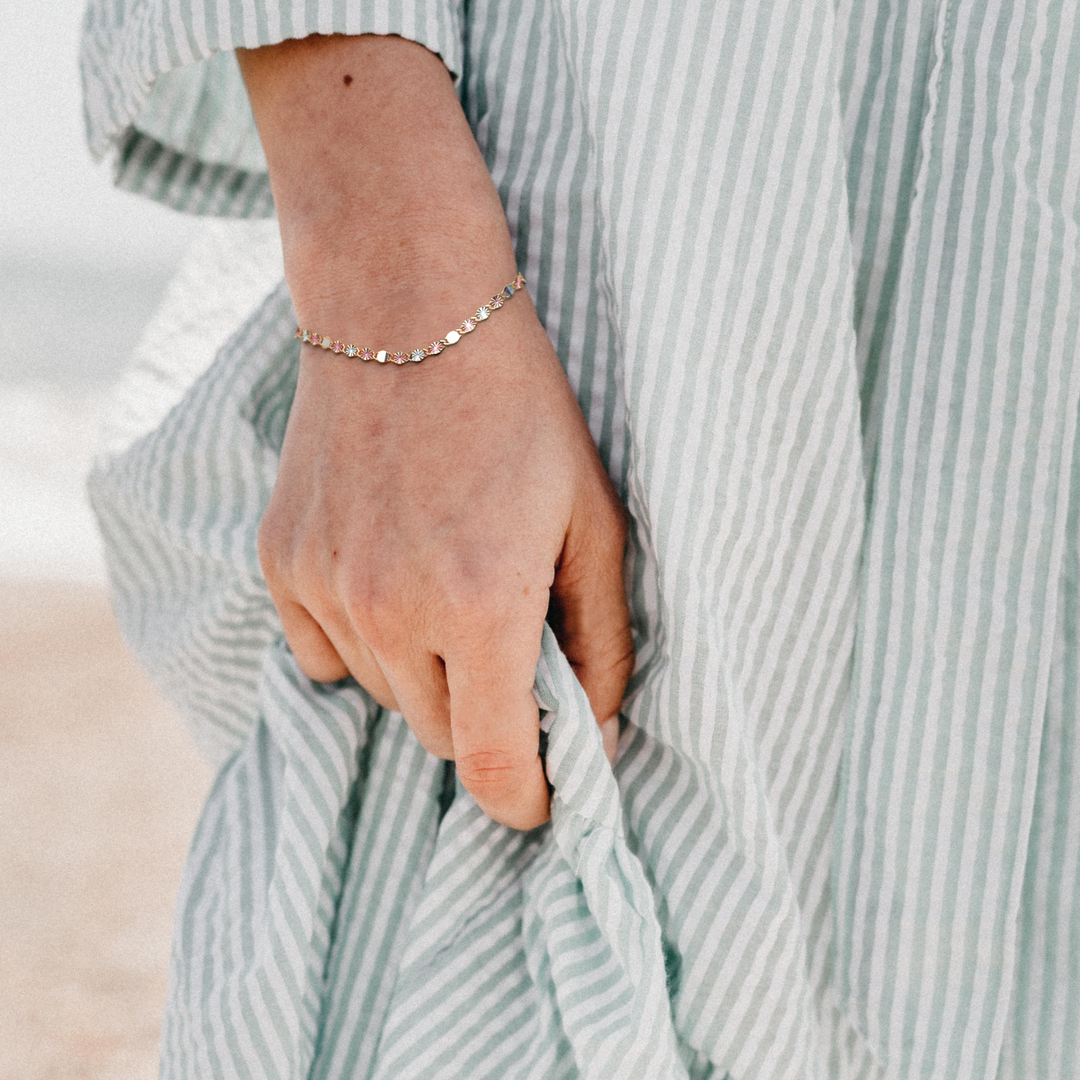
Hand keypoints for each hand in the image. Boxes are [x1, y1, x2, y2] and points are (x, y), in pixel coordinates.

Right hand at [259, 292, 631, 828]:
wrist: (408, 314)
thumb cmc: (521, 414)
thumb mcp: (594, 522)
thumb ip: (601, 641)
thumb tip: (599, 732)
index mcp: (478, 605)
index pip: (491, 764)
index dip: (524, 802)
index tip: (542, 802)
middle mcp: (388, 610)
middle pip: (438, 736)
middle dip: (485, 720)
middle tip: (512, 655)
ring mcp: (323, 586)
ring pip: (385, 696)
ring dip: (428, 677)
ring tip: (452, 592)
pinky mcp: (282, 561)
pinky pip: (325, 653)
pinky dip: (367, 644)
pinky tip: (395, 579)